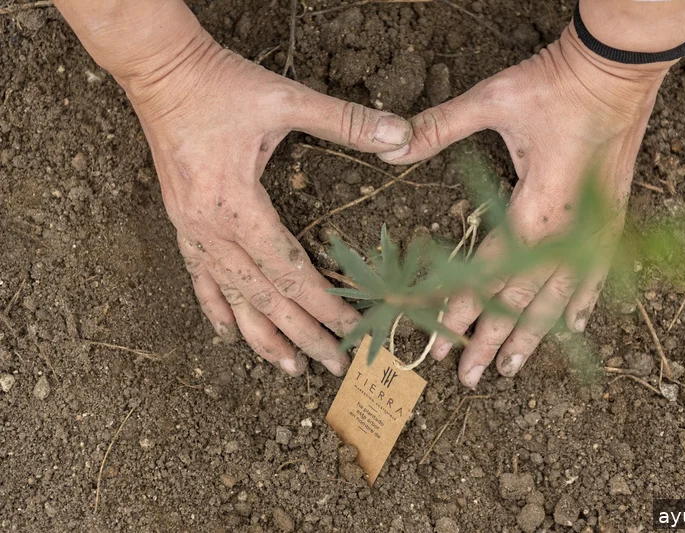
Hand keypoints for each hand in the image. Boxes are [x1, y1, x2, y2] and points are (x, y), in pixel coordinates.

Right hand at [128, 32, 411, 376]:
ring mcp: (192, 230)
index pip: (290, 271)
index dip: (325, 304)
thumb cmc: (221, 84)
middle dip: (303, 334)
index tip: (354, 329)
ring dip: (262, 336)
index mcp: (237, 204)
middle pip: (265, 297)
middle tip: (334, 365)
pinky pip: (198, 278)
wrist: (159, 71)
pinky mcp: (181, 223)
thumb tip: (402, 135)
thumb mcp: (286, 98)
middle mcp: (211, 228)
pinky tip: (228, 334)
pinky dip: (216, 309)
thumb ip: (345, 121)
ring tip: (288, 367)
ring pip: (230, 298)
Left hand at [379, 23, 672, 387]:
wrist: (619, 69)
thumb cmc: (557, 84)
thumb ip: (440, 126)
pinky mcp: (611, 218)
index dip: (461, 309)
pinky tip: (572, 327)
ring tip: (511, 368)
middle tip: (468, 377)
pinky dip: (581, 303)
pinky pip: (596, 273)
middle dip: (492, 339)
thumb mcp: (493, 100)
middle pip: (524, 299)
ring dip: (533, 335)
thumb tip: (390, 145)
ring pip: (560, 297)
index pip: (491, 272)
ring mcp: (595, 228)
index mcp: (536, 205)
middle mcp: (568, 229)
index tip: (437, 342)